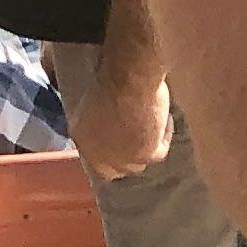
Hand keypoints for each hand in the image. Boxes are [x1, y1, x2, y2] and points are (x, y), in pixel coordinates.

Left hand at [68, 59, 172, 183]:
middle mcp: (96, 155)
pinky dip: (163, 135)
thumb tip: (111, 117)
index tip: (122, 132)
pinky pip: (159, 151)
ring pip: (136, 164)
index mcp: (80, 137)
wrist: (128, 79)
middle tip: (141, 136)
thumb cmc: (112, 77)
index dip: (109, 147)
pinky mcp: (144, 156)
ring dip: (145, 146)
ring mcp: (120, 159)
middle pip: (113, 169)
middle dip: (126, 156)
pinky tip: (166, 118)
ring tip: (155, 124)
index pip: (93, 154)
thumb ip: (98, 115)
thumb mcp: (96, 98)